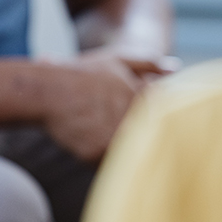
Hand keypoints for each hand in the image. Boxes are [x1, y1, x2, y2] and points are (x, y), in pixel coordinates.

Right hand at [39, 52, 155, 162]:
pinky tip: (86, 138)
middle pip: (144, 136)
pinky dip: (99, 156)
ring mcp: (114, 135)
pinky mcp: (97, 152)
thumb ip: (148, 63)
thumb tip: (175, 67)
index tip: (140, 117)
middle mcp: (131, 117)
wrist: (47, 90)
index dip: (152, 119)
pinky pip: (105, 162)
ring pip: (126, 151)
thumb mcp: (116, 59)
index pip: (161, 115)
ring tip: (96, 129)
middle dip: (134, 134)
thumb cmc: (81, 74)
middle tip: (110, 125)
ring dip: (117, 146)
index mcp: (140, 95)